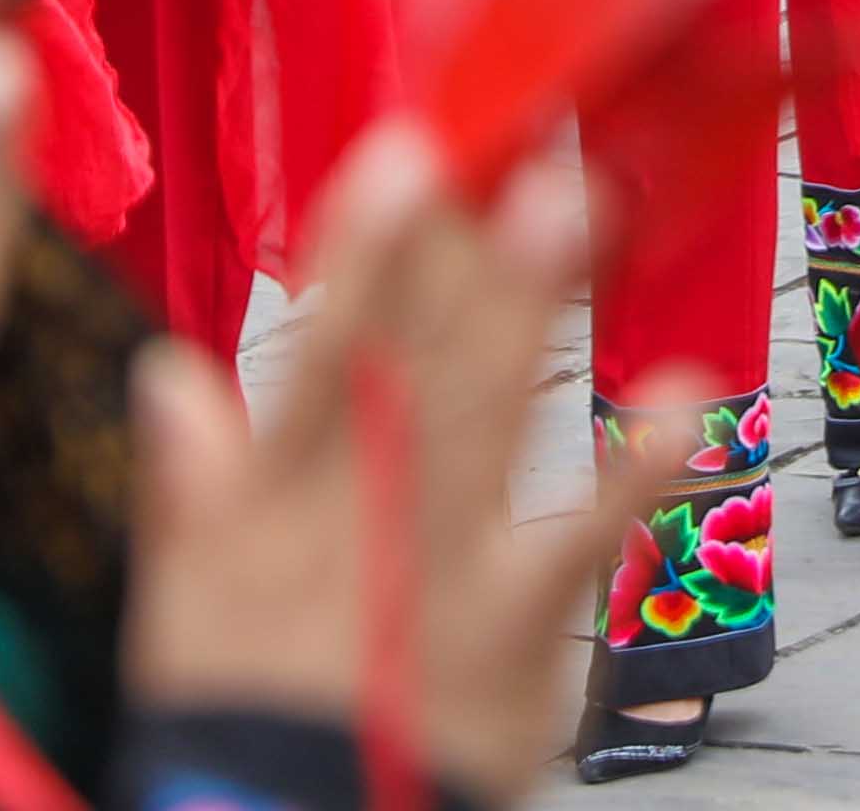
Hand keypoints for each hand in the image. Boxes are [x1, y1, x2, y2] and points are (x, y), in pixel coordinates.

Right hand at [129, 119, 697, 803]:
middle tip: (515, 145)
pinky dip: (638, 470)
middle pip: (420, 356)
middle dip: (465, 248)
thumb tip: (169, 373)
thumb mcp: (183, 596)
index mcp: (281, 493)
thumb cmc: (235, 715)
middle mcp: (368, 507)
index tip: (404, 153)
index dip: (365, 251)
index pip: (324, 347)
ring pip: (491, 413)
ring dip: (534, 308)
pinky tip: (689, 401)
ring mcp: (448, 561)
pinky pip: (584, 538)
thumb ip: (190, 479)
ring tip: (579, 206)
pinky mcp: (516, 626)